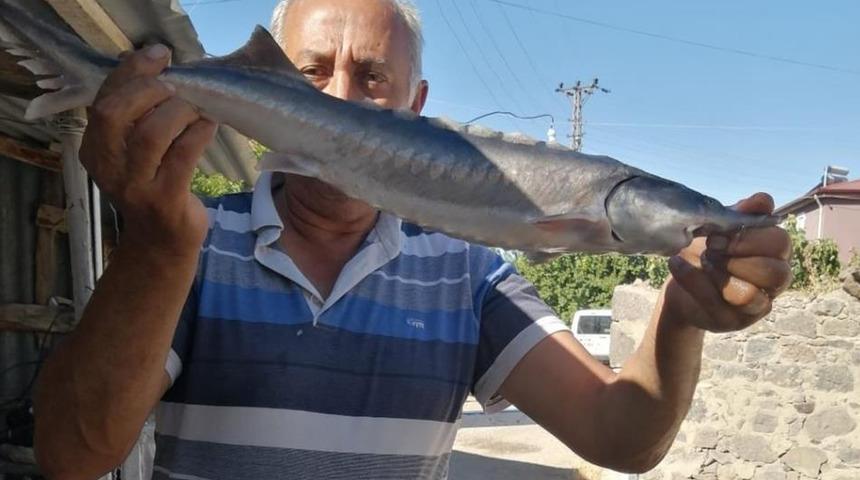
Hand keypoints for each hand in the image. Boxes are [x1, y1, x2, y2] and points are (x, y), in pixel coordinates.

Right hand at [80, 44, 217, 254]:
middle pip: (116, 113)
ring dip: (179, 111)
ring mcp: (134, 186)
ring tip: (197, 109)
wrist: (160, 243)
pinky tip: (208, 124)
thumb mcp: (132, 152)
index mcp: (94, 148)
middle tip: (177, 88)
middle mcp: (107, 167)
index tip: (158, 55)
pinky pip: (182, 155)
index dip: (130, 72)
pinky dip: (199, 133)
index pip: (103, 99)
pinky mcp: (164, 200)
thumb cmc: (151, 187)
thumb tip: (157, 67)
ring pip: (151, 133)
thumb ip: (137, 116)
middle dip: (150, 89)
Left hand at [664, 193, 791, 332]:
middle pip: (776, 272)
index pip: (780, 242)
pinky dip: (694, 283)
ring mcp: (758, 304)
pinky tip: (677, 265)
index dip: (748, 238)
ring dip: (720, 275)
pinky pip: (719, 306)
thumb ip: (742, 214)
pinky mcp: (734, 320)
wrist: (679, 276)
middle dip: (735, 258)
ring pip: (751, 295)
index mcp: (775, 252)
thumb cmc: (707, 248)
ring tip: (702, 262)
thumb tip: (762, 200)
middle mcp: (774, 280)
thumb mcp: (720, 227)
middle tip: (710, 250)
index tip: (717, 235)